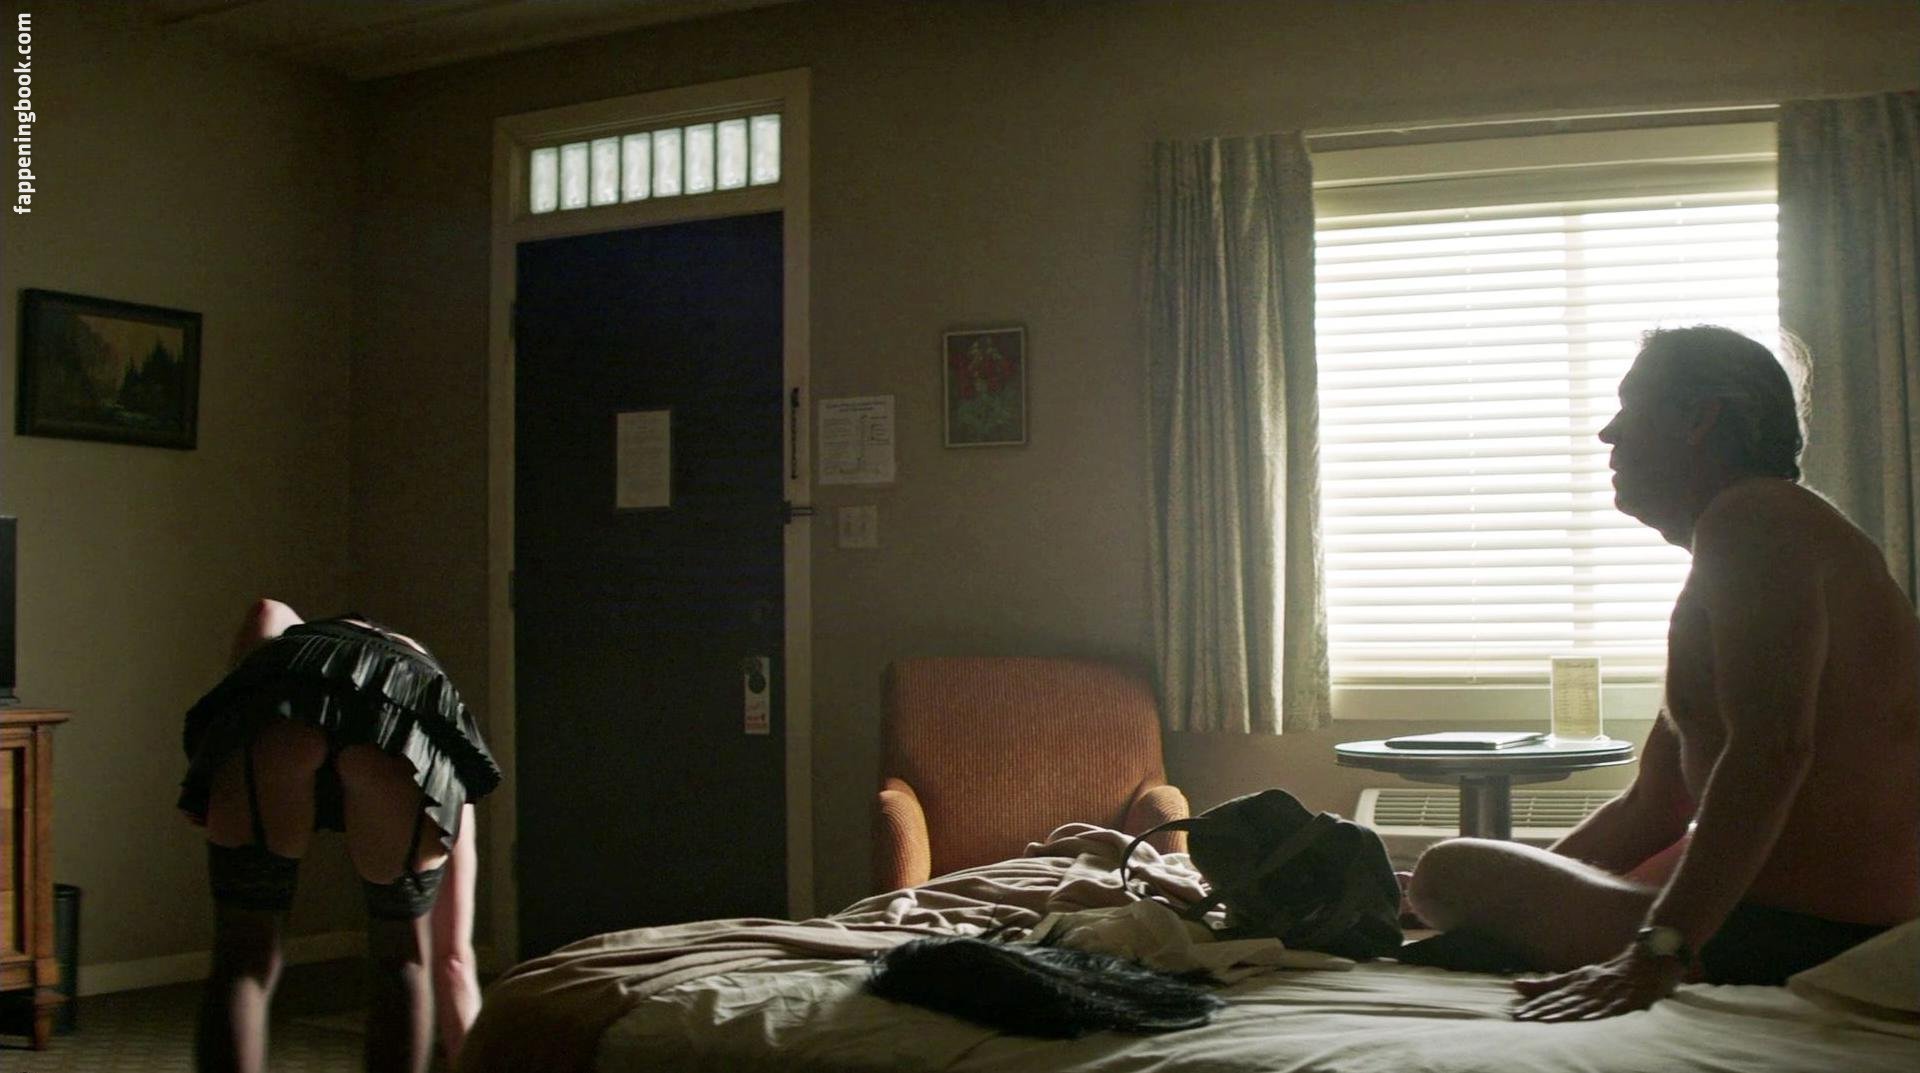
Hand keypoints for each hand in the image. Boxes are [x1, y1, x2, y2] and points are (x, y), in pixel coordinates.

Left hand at [1510, 946, 1683, 1020]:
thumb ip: (1548, 985)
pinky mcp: (1630, 1000)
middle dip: (1544, 1011)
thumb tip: (1514, 985)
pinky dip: (1600, 1014)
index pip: (1553, 996)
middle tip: (1523, 1019)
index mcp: (1577, 982)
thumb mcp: (1577, 978)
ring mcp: (1610, 993)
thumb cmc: (1608, 975)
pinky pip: (1614, 1009)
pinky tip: (1589, 1019)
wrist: (1649, 960)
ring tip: (1546, 1022)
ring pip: (1586, 1005)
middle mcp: (1591, 987)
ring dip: (1566, 1014)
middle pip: (1564, 1001)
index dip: (1535, 1005)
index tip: (1516, 1014)